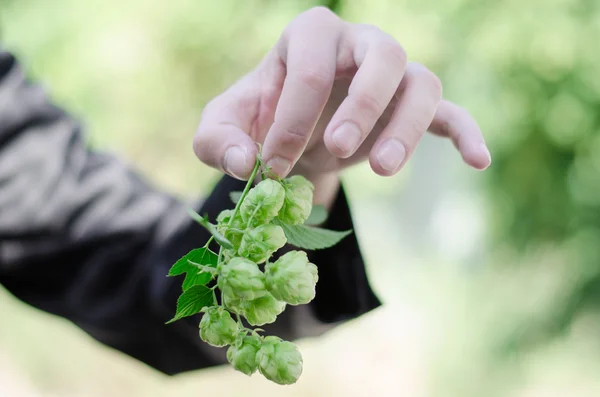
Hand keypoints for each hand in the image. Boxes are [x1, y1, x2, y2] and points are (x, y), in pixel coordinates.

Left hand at [193, 7, 490, 185]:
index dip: (291, 119)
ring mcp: (391, 76)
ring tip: (382, 170)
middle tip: (336, 148)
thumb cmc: (258, 124)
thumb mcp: (223, 129)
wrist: (292, 136)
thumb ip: (217, 140)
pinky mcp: (410, 109)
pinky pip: (448, 111)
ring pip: (420, 83)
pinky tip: (477, 160)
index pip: (309, 68)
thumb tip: (242, 162)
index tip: (272, 168)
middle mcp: (357, 44)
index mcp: (308, 35)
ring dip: (406, 126)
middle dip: (362, 104)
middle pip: (383, 55)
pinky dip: (465, 132)